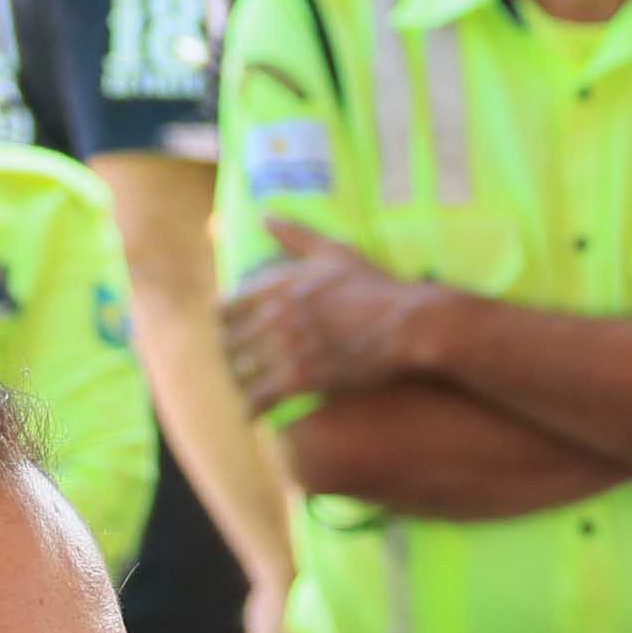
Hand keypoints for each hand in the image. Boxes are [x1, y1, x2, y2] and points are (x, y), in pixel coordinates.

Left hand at [220, 238, 444, 408]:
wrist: (407, 323)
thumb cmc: (375, 287)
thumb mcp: (334, 251)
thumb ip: (295, 235)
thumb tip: (264, 216)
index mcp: (277, 285)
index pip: (225, 309)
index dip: (224, 327)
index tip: (231, 337)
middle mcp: (275, 315)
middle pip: (230, 344)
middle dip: (230, 360)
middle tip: (236, 371)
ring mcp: (286, 348)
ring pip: (242, 373)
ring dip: (240, 386)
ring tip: (244, 394)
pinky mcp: (302, 379)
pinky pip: (261, 398)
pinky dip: (252, 410)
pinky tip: (252, 417)